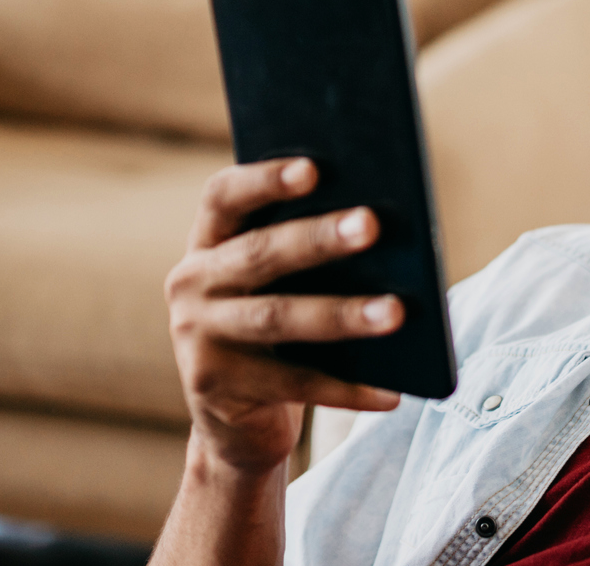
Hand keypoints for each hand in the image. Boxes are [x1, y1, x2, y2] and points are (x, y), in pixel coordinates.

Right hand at [164, 158, 405, 475]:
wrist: (235, 422)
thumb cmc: (277, 334)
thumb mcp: (281, 286)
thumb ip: (309, 256)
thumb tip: (388, 232)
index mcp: (208, 242)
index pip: (224, 196)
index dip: (265, 179)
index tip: (313, 167)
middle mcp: (192, 283)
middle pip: (259, 254)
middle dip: (317, 238)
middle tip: (371, 225)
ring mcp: (197, 338)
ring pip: (278, 318)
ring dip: (342, 314)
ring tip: (397, 312)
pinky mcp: (216, 388)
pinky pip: (293, 384)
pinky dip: (347, 388)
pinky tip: (391, 390)